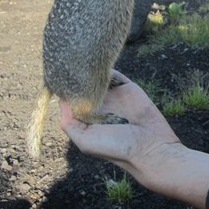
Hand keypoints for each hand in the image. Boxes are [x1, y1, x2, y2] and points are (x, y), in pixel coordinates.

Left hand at [60, 69, 179, 180]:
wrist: (150, 146)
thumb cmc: (116, 148)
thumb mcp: (85, 142)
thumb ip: (70, 124)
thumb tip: (61, 100)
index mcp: (87, 120)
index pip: (72, 101)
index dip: (66, 91)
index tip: (58, 79)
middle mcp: (99, 107)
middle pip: (84, 87)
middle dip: (77, 78)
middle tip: (68, 64)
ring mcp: (114, 97)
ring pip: (99, 79)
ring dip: (92, 71)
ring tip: (82, 60)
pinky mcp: (127, 88)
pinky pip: (116, 75)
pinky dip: (108, 68)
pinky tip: (100, 63)